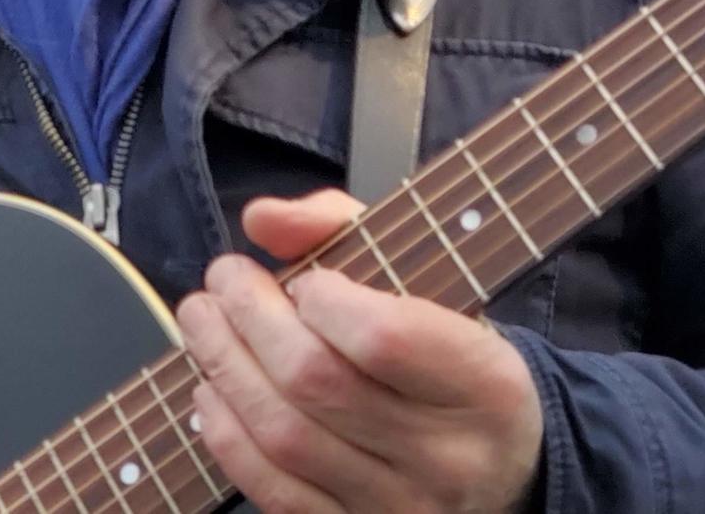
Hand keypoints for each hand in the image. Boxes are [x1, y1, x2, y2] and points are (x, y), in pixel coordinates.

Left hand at [174, 188, 543, 513]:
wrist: (501, 466)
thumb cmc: (448, 356)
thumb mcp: (428, 281)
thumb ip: (343, 229)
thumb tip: (263, 219)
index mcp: (484, 384)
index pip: (383, 337)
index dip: (322, 298)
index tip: (302, 280)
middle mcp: (447, 457)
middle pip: (316, 382)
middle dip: (249, 320)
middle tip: (222, 281)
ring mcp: (398, 506)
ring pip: (284, 437)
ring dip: (224, 369)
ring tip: (202, 323)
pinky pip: (272, 490)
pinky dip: (226, 437)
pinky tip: (211, 392)